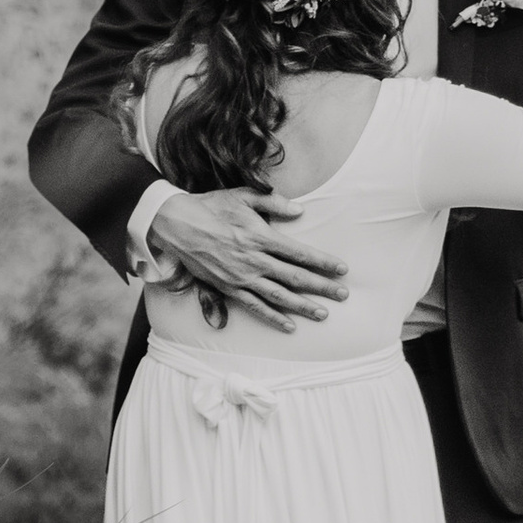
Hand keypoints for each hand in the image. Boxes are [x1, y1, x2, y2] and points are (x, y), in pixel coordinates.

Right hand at [150, 187, 349, 331]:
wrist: (178, 225)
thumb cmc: (212, 207)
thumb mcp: (244, 197)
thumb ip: (274, 203)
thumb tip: (300, 210)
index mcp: (261, 237)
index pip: (300, 253)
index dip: (323, 262)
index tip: (342, 269)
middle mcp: (255, 261)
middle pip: (295, 277)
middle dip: (322, 287)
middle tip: (343, 295)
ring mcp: (242, 277)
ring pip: (279, 296)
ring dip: (303, 306)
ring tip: (323, 314)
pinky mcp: (229, 288)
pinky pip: (255, 307)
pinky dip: (273, 317)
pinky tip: (289, 326)